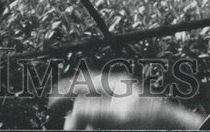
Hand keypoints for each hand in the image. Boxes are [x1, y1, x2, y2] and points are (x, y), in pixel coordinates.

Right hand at [47, 72, 203, 129]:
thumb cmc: (157, 119)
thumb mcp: (121, 113)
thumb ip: (95, 109)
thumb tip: (73, 109)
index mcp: (117, 84)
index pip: (84, 81)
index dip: (65, 90)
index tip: (51, 101)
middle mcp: (119, 95)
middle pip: (87, 101)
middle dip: (74, 113)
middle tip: (66, 126)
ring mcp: (123, 111)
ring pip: (95, 115)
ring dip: (84, 122)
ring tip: (76, 129)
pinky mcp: (127, 123)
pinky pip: (105, 123)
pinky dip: (95, 126)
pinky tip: (90, 129)